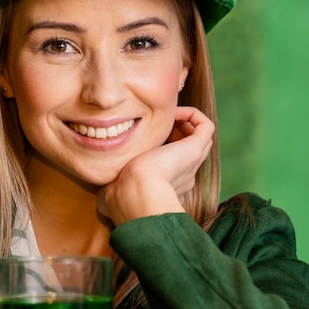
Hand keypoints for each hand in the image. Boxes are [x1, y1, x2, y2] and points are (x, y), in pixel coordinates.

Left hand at [97, 106, 213, 224]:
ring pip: (200, 139)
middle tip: (159, 126)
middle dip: (176, 134)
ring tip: (168, 116)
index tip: (144, 140)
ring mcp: (191, 162)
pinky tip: (174, 112)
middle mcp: (183, 175)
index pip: (170, 166)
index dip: (162, 149)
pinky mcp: (194, 148)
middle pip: (188, 151)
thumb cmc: (121, 197)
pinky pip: (205, 126)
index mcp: (165, 187)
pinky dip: (192, 114)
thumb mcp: (111, 194)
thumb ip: (109, 190)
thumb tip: (103, 192)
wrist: (135, 194)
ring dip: (186, 123)